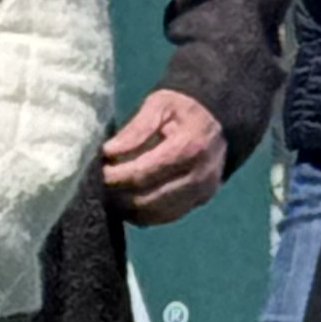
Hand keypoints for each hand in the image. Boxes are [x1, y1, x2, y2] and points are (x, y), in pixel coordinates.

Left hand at [102, 86, 228, 226]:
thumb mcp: (160, 104)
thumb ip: (136, 128)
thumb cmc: (185, 108)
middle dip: (119, 195)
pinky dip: (144, 214)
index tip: (99, 171)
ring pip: (156, 213)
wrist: (220, 119)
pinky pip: (167, 217)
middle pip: (148, 198)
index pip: (144, 172)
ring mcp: (203, 192)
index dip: (116, 176)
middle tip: (100, 185)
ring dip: (129, 208)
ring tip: (111, 194)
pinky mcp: (201, 201)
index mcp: (190, 147)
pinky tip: (129, 202)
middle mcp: (200, 175)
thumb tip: (109, 151)